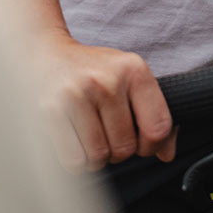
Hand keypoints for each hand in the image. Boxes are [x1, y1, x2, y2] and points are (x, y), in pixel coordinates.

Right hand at [33, 28, 175, 170]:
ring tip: (89, 135)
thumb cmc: (93, 71)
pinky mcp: (51, 109)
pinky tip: (73, 139)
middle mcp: (108, 80)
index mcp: (134, 70)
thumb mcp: (129, 79)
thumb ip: (155, 114)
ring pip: (99, 156)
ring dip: (95, 156)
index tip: (139, 142)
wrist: (45, 52)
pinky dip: (76, 159)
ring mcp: (78, 93)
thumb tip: (166, 155)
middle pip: (125, 148)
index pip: (158, 128)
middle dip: (117, 151)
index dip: (151, 146)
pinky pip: (74, 160)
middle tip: (105, 132)